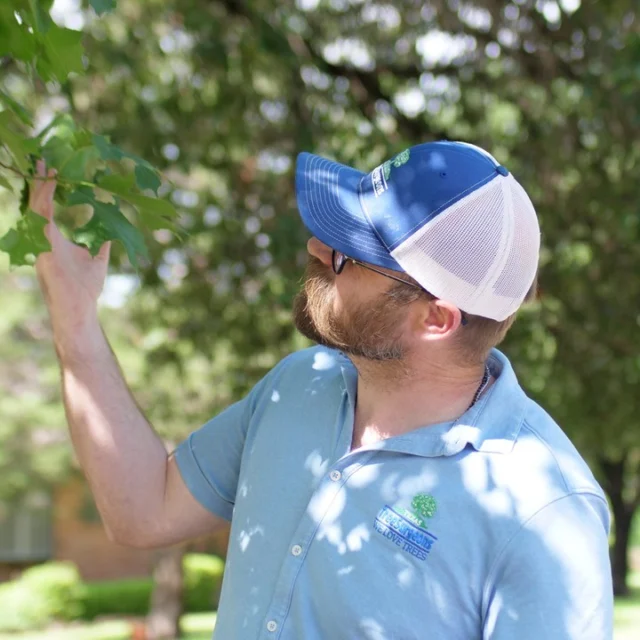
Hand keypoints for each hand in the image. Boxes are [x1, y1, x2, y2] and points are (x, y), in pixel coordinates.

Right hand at [32, 160, 109, 332]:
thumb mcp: (98, 261)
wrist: (80, 308)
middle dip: (39, 181)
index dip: (49, 189)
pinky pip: (41, 219)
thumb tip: (111, 234)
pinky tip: (49, 187)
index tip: (53, 169)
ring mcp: (41, 242)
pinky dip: (44, 201)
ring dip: (40, 187)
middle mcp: (44, 237)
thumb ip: (102, 245)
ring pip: (36, 208)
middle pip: (37, 203)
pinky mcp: (42, 248)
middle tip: (42, 158)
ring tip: (45, 166)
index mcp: (54, 239)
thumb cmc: (86, 289)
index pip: (47, 207)